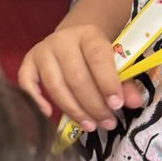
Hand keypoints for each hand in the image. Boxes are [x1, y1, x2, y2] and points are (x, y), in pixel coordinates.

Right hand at [17, 24, 143, 130]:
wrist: (76, 37)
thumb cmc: (98, 55)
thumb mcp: (116, 61)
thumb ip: (125, 82)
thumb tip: (134, 103)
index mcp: (88, 34)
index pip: (97, 58)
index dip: (107, 83)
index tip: (117, 105)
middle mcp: (61, 40)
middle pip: (75, 77)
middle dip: (93, 105)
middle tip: (107, 123)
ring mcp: (42, 50)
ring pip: (55, 85)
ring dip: (73, 110)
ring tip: (90, 126)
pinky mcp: (29, 61)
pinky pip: (27, 82)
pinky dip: (35, 99)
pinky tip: (49, 114)